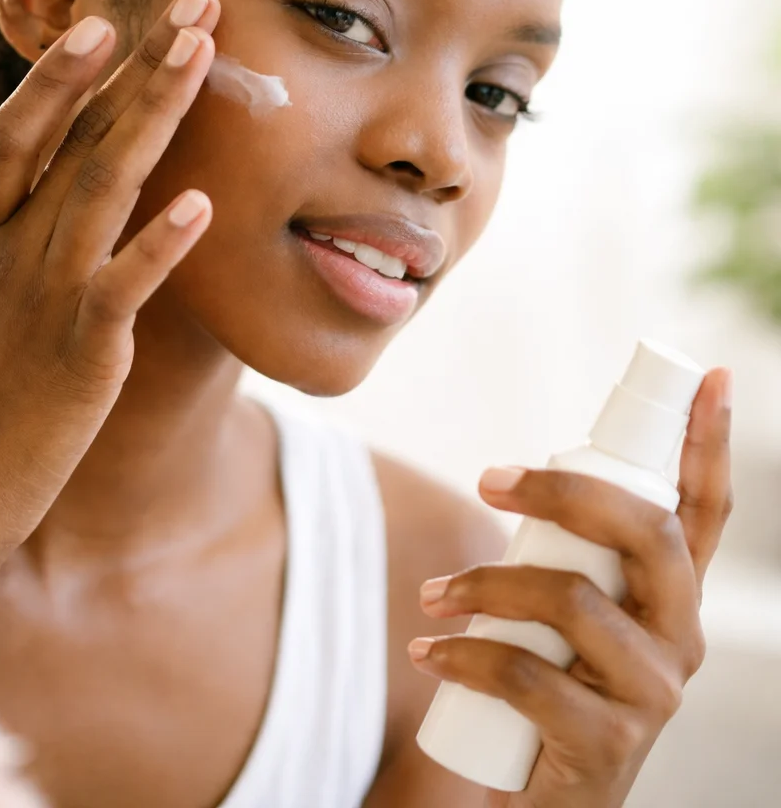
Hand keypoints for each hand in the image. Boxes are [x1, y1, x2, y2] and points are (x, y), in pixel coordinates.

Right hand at [0, 0, 219, 577]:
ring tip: (201, 55)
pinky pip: (125, 286)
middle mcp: (9, 250)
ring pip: (104, 186)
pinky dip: (160, 245)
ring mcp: (45, 296)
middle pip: (77, 138)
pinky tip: (202, 204)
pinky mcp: (82, 351)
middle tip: (195, 3)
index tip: (108, 17)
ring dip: (154, 116)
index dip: (63, 70)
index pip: (20, 129)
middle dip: (136, 66)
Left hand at [409, 368, 732, 807]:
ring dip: (487, 586)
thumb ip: (558, 554)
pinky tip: (428, 653)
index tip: (709, 374)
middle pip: (649, 533)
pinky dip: (465, 657)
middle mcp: (679, 637)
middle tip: (488, 480)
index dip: (709, 442)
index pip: (704, 509)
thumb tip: (507, 479)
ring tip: (432, 597)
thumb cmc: (542, 679)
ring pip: (577, 601)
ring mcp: (653, 692)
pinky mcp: (609, 744)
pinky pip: (531, 678)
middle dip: (567, 490)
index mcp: (668, 594)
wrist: (536, 794)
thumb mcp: (558, 610)